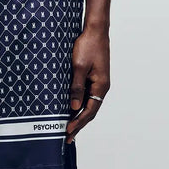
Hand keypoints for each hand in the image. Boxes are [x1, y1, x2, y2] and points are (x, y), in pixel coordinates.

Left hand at [66, 27, 110, 143]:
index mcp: (101, 86)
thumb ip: (76, 88)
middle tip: (67, 138)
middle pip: (90, 112)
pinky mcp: (93, 79)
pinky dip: (78, 107)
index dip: (77, 122)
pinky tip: (70, 112)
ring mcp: (98, 84)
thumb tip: (73, 107)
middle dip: (78, 125)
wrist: (95, 30)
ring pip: (88, 106)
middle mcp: (101, 88)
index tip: (67, 131)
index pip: (89, 111)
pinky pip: (86, 97)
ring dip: (78, 118)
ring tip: (68, 130)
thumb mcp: (78, 67)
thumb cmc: (88, 45)